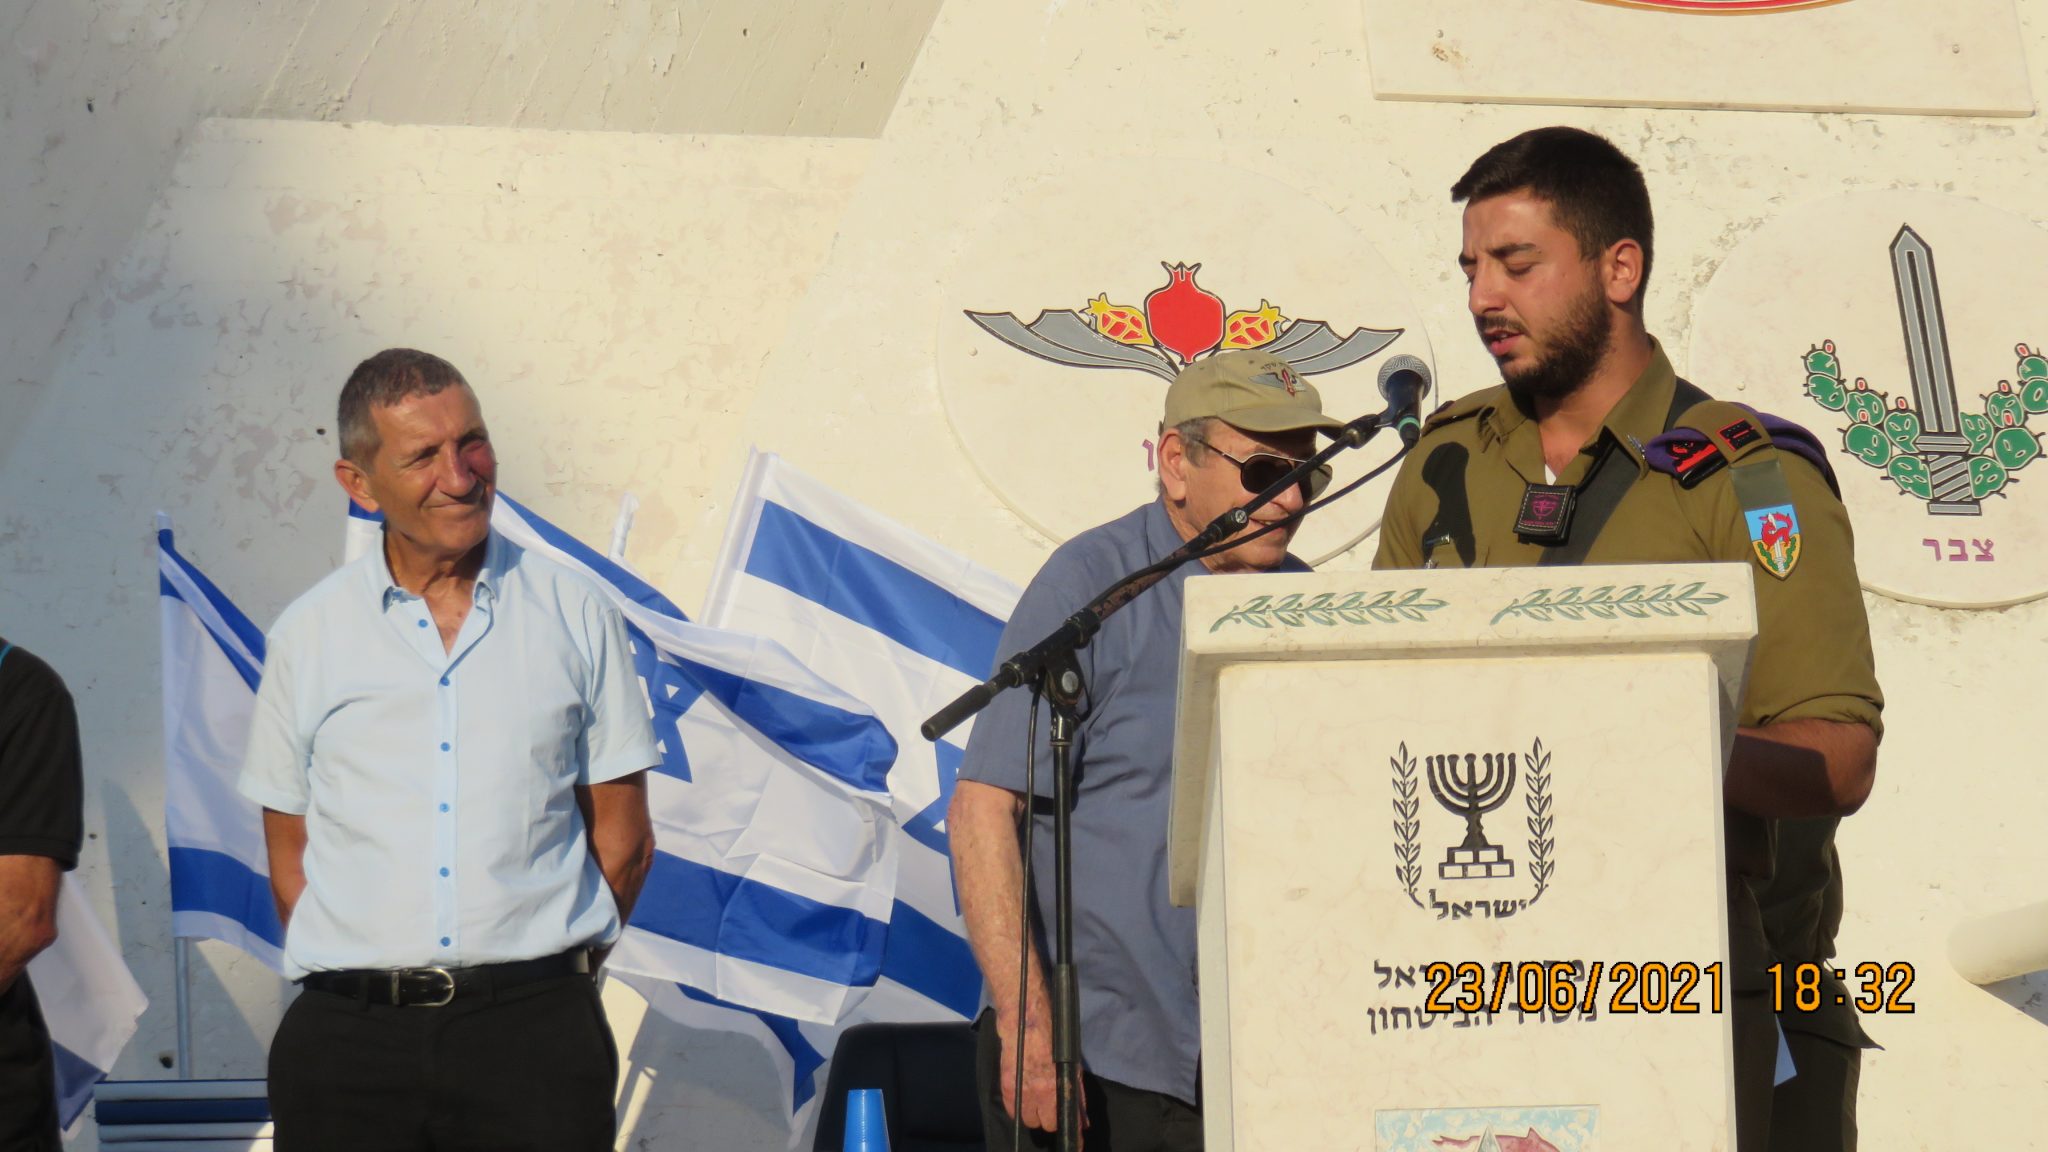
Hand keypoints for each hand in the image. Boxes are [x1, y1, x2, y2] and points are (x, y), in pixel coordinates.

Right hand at [995, 1012, 1081, 1146]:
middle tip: (1050, 1106)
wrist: (1024, 1015)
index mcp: (1058, 1084)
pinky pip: (1012, 1110)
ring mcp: (1021, 1087)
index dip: (1072, 1135)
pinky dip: (1018, 1108)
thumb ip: (1077, 1094)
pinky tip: (1023, 1097)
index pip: (1065, 1121)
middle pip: (1046, 1124)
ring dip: (1033, 1114)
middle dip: (1050, 1119)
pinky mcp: (1006, 1083)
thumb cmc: (1052, 1035)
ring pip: (1029, 1120)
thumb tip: (1084, 1120)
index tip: (1075, 1144)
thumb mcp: (1072, 1063)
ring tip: (1035, 1100)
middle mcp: (1039, 1089)